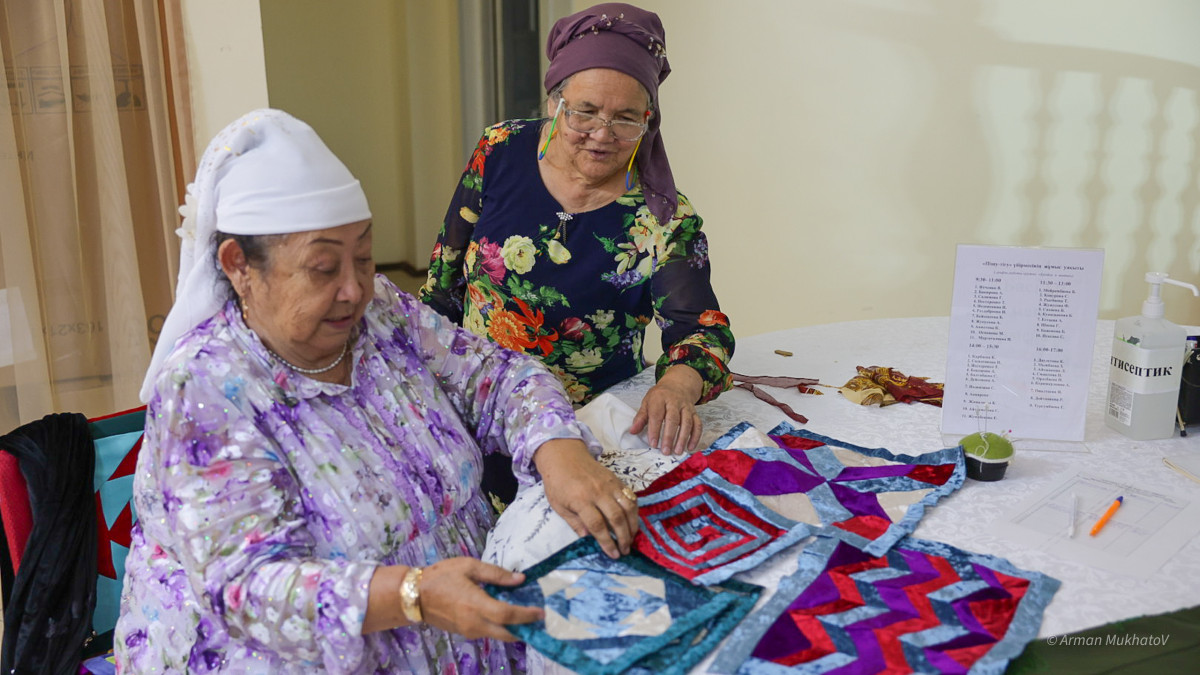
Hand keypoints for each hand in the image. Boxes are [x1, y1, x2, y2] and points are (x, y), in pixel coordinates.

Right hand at [418, 558, 542, 640]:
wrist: (413, 595)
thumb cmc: (441, 576)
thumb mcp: (469, 566)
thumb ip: (496, 574)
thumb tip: (520, 579)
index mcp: (476, 605)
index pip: (508, 615)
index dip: (526, 615)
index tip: (541, 612)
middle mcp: (474, 623)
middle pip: (507, 633)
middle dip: (525, 628)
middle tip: (538, 620)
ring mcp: (469, 631)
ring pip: (497, 635)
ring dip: (513, 629)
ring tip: (525, 616)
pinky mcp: (464, 633)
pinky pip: (487, 632)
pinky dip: (500, 627)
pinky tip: (505, 615)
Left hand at [534, 439, 638, 558]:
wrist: (564, 455)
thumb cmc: (557, 483)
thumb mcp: (558, 505)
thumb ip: (574, 523)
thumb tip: (588, 539)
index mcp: (580, 500)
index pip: (597, 525)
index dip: (606, 542)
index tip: (613, 554)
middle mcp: (597, 492)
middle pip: (616, 517)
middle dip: (623, 537)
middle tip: (625, 550)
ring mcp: (609, 484)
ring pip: (628, 506)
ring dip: (632, 525)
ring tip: (631, 538)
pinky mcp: (616, 479)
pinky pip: (630, 496)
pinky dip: (634, 510)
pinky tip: (632, 521)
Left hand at [630, 365, 703, 454]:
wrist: (677, 384)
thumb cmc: (660, 396)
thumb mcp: (647, 402)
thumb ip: (641, 417)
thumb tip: (633, 431)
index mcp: (660, 398)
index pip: (657, 415)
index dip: (654, 430)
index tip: (653, 444)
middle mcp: (675, 402)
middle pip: (673, 419)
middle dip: (669, 436)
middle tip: (665, 450)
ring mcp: (686, 407)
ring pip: (687, 422)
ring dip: (683, 438)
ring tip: (678, 451)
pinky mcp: (694, 412)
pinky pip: (697, 424)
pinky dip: (695, 436)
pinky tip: (690, 447)